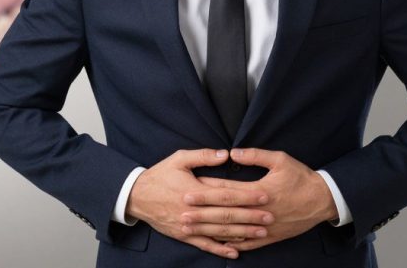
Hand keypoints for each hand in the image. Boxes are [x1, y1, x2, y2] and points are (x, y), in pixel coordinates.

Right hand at [126, 149, 269, 259]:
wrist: (136, 196)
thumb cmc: (159, 175)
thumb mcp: (178, 159)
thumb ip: (203, 156)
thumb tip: (226, 154)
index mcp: (194, 191)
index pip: (225, 194)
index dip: (246, 196)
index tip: (264, 196)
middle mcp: (193, 210)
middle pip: (227, 215)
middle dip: (250, 217)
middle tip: (270, 217)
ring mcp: (188, 225)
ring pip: (219, 232)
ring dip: (242, 233)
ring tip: (261, 233)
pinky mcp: (183, 235)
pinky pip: (205, 244)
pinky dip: (221, 249)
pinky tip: (236, 252)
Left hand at [181, 148, 338, 251]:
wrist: (325, 200)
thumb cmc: (301, 177)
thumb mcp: (281, 160)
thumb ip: (256, 155)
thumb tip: (232, 153)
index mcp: (260, 191)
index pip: (227, 191)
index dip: (206, 192)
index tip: (187, 192)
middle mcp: (260, 211)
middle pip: (226, 213)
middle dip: (202, 213)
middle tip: (182, 213)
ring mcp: (266, 226)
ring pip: (235, 230)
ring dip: (213, 231)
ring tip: (194, 231)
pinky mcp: (273, 236)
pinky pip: (251, 243)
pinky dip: (235, 244)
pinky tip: (220, 244)